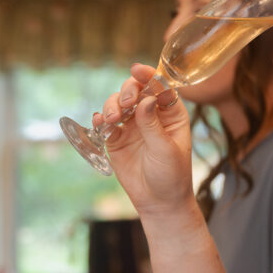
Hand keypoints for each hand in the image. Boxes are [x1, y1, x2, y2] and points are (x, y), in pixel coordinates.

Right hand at [94, 63, 194, 218]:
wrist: (159, 202)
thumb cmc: (172, 175)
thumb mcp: (166, 149)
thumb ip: (153, 125)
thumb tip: (145, 100)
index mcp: (172, 113)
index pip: (160, 86)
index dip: (149, 75)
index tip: (137, 70)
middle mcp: (151, 115)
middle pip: (137, 90)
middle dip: (128, 89)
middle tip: (126, 102)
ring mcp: (133, 125)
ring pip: (119, 103)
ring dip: (113, 105)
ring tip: (113, 119)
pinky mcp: (117, 139)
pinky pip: (106, 122)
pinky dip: (101, 119)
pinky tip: (101, 123)